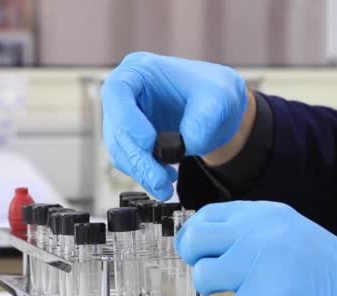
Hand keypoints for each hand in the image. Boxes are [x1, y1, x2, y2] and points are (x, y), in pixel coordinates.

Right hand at [101, 52, 247, 199]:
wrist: (218, 111)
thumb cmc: (215, 92)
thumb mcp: (220, 98)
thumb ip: (204, 119)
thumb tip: (185, 144)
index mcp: (140, 70)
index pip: (116, 91)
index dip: (126, 118)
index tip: (148, 141)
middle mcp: (127, 93)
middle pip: (116, 127)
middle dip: (137, 158)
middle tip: (159, 179)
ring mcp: (126, 118)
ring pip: (119, 149)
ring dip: (140, 171)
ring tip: (165, 184)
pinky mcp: (131, 140)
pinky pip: (129, 161)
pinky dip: (145, 173)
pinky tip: (165, 177)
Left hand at [175, 201, 336, 295]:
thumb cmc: (320, 265)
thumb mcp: (284, 228)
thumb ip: (245, 228)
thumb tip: (200, 239)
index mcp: (261, 213)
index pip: (205, 217)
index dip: (192, 236)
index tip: (194, 251)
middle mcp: (256, 233)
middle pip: (195, 242)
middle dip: (195, 260)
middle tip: (210, 273)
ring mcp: (259, 265)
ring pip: (203, 277)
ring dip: (213, 290)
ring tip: (236, 292)